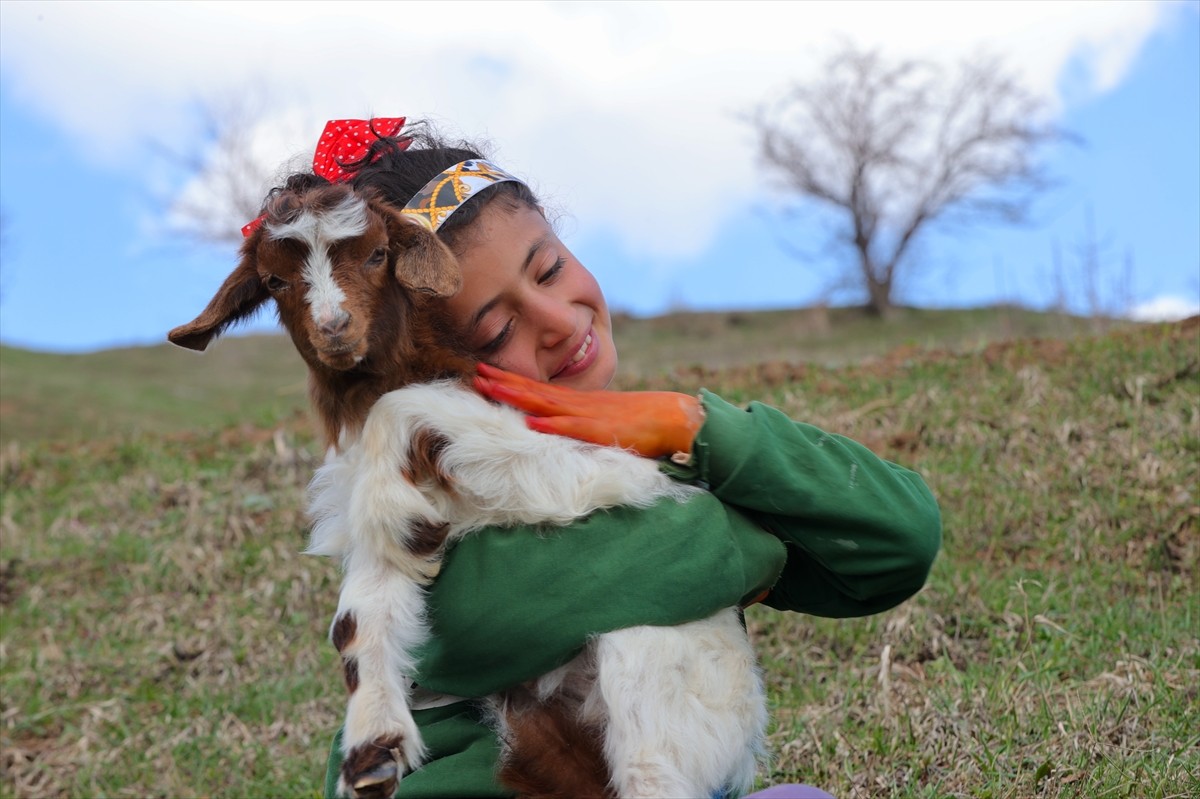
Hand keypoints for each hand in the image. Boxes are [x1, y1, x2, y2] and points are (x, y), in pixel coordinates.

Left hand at [473, 363, 704, 458]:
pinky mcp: (605, 432)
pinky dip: (550, 424)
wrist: (681, 419)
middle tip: (475, 373)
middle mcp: (583, 405)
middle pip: (536, 390)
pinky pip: (573, 428)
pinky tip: (530, 422)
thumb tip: (566, 431)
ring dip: (516, 394)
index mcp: (583, 403)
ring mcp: (592, 416)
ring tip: (489, 387)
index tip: (488, 375)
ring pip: (547, 403)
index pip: (541, 390)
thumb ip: (589, 425)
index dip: (513, 382)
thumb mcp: (611, 422)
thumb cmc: (650, 423)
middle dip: (505, 381)